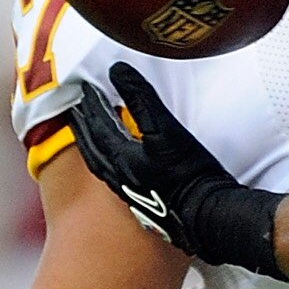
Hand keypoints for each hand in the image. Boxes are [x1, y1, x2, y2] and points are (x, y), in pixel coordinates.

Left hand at [69, 67, 283, 277]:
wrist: (210, 218)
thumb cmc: (189, 175)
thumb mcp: (165, 129)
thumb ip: (141, 98)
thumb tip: (117, 70)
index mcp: (121, 159)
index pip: (98, 127)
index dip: (91, 105)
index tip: (85, 89)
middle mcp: (121, 179)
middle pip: (93, 150)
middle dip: (84, 129)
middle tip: (77, 112)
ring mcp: (134, 195)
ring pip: (104, 167)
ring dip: (96, 149)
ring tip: (97, 136)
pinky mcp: (148, 207)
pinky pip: (119, 180)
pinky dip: (114, 166)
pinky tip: (126, 166)